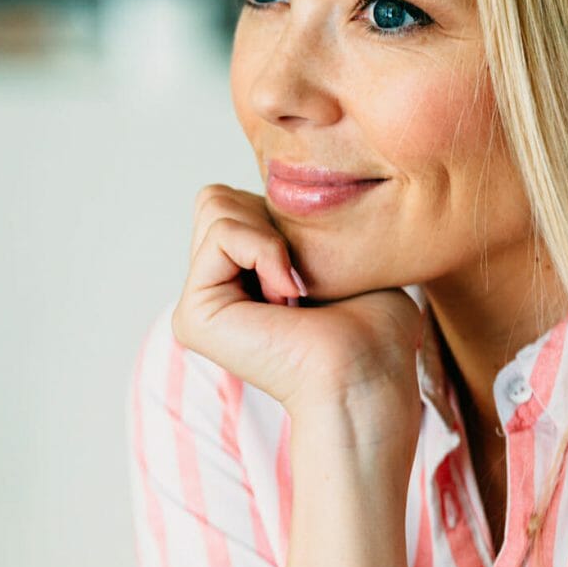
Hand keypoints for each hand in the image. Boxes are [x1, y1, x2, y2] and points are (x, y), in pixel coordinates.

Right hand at [172, 184, 425, 442]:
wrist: (368, 377)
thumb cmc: (374, 330)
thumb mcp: (341, 251)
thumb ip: (298, 220)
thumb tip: (279, 190)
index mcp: (239, 279)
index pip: (237, 200)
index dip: (282, 213)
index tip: (316, 269)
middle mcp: (213, 291)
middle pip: (217, 198)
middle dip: (270, 219)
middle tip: (301, 278)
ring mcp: (199, 304)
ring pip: (213, 206)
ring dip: (269, 236)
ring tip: (294, 289)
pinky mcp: (193, 315)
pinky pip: (221, 235)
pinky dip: (264, 250)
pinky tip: (286, 296)